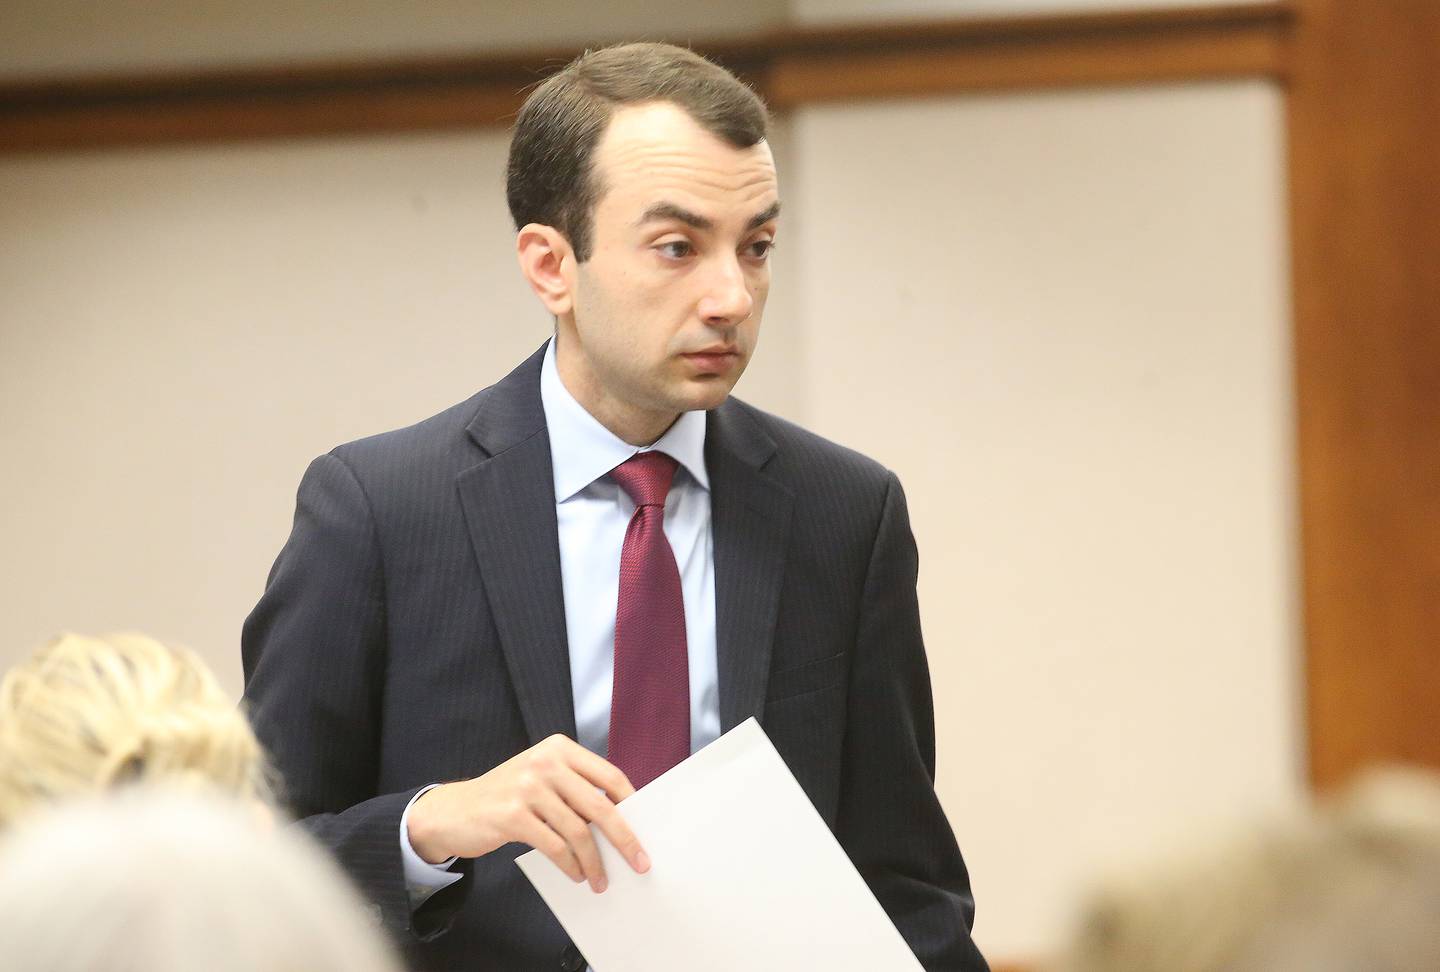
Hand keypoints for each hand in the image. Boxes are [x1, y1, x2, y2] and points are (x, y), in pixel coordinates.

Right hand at [406, 734, 648, 892]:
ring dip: (594, 861)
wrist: (454, 810)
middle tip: (640, 862)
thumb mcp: (542, 779)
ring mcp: (527, 787)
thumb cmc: (508, 797)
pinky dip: (570, 865)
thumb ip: (575, 789)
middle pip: (599, 805)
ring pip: (578, 831)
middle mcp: (545, 762)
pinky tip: (577, 874)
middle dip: (624, 838)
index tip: (645, 829)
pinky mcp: (512, 815)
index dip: (631, 804)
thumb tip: (622, 822)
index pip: (609, 775)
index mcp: (559, 748)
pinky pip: (554, 846)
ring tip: (601, 880)